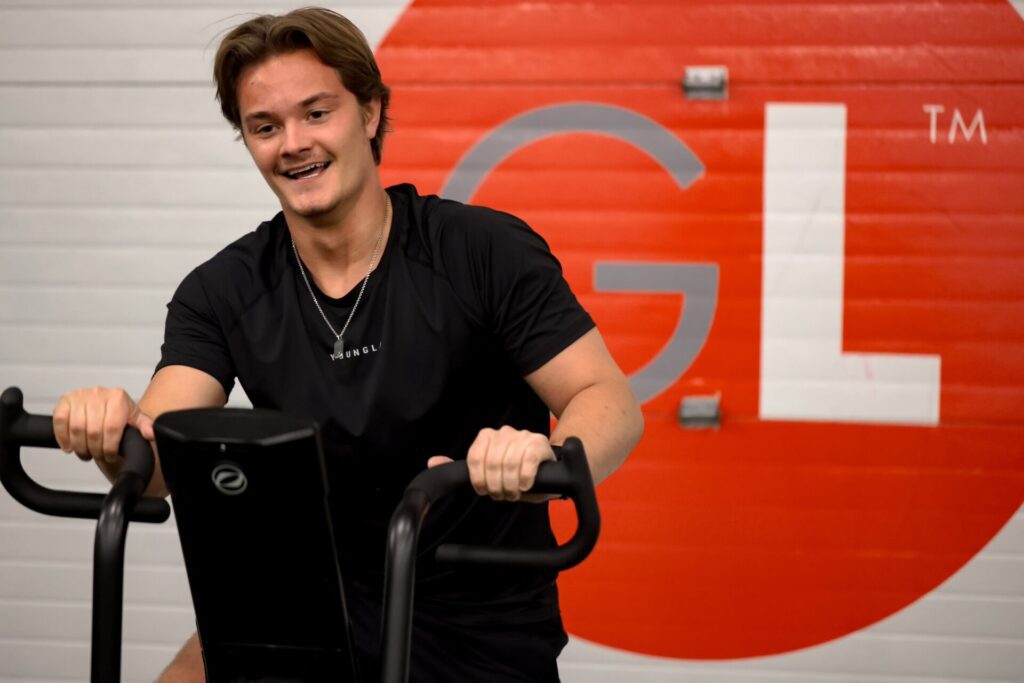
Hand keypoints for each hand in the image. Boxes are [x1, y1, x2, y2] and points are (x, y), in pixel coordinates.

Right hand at [53, 387, 154, 465]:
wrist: (105, 404)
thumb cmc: (119, 413)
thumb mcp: (135, 419)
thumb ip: (145, 426)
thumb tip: (151, 434)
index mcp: (117, 397)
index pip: (112, 427)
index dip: (109, 447)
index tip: (110, 456)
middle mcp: (98, 393)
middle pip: (94, 430)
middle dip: (95, 449)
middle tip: (97, 456)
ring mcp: (80, 395)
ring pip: (77, 427)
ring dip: (80, 446)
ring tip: (85, 453)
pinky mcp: (65, 400)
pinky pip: (60, 420)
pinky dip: (63, 437)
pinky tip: (69, 447)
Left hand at [429, 426, 554, 501]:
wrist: (545, 469)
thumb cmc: (514, 471)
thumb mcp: (486, 471)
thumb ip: (462, 468)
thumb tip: (433, 463)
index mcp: (487, 436)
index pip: (474, 458)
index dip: (479, 480)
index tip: (485, 491)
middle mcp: (504, 432)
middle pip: (491, 463)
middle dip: (496, 486)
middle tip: (502, 495)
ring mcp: (523, 436)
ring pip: (509, 464)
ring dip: (511, 486)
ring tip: (514, 492)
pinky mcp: (539, 444)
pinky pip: (527, 462)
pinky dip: (524, 478)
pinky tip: (525, 485)